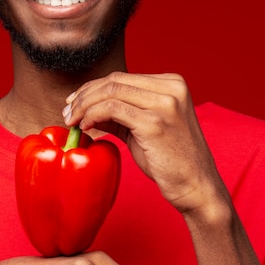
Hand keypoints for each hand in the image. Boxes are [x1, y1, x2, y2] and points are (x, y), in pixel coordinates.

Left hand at [63, 72, 224, 212]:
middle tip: (67, 113)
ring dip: (84, 106)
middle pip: (114, 81)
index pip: (121, 78)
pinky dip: (93, 115)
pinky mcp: (155, 122)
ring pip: (111, 92)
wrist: (197, 187)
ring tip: (72, 122)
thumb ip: (120, 113)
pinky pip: (112, 109)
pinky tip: (86, 128)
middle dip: (84, 95)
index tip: (73, 103)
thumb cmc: (171, 160)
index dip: (92, 88)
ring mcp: (165, 103)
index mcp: (172, 83)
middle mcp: (171, 88)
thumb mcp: (144, 128)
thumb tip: (86, 106)